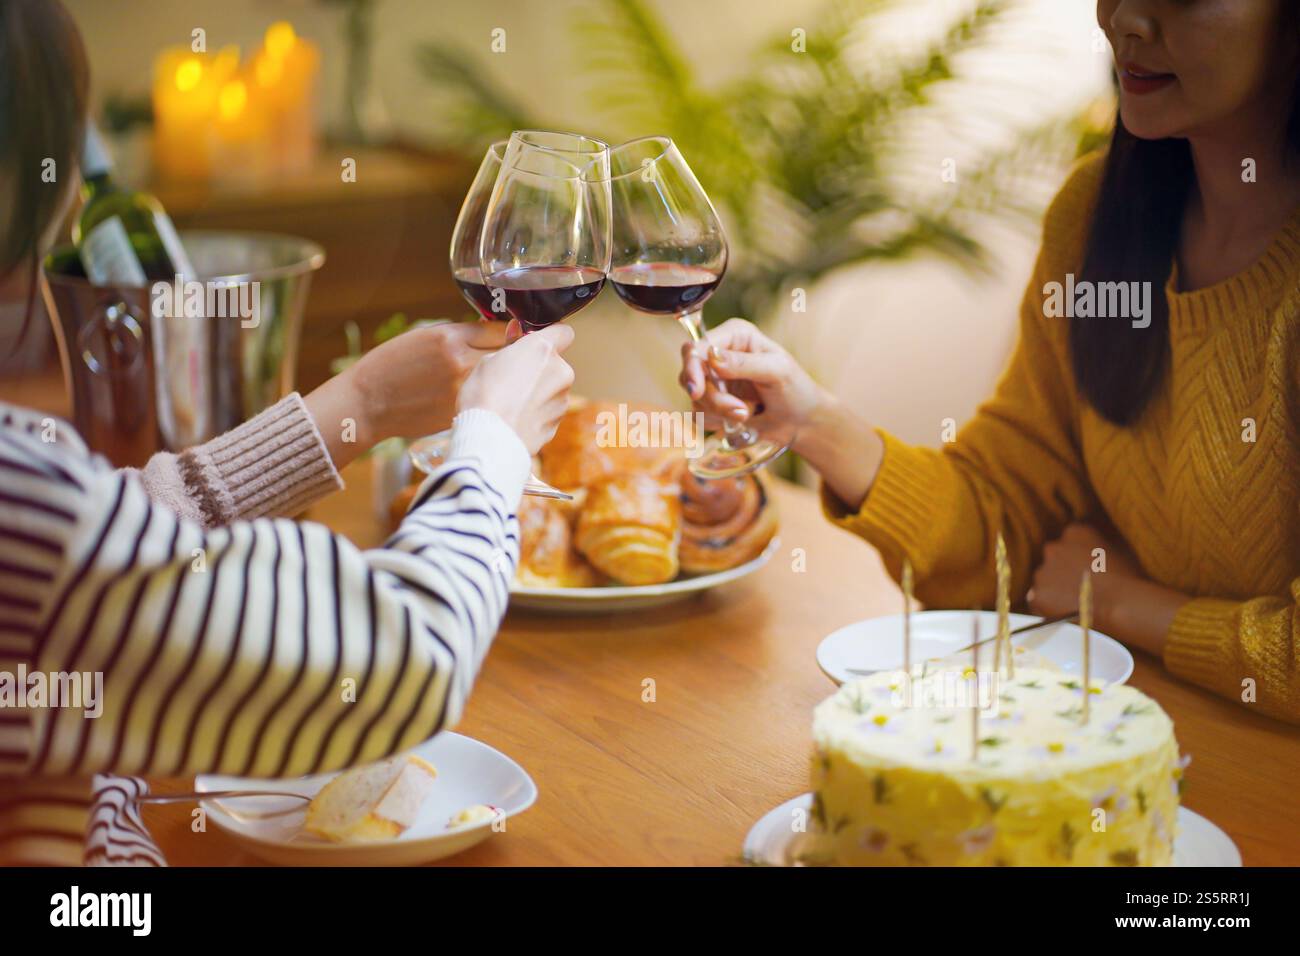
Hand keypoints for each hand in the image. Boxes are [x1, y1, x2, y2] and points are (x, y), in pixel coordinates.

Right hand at [349, 321, 508, 441]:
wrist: (368, 402)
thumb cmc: (393, 366)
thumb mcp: (425, 337)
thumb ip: (461, 336)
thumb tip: (496, 335)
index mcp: (450, 337)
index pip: (501, 329)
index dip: (513, 333)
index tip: (517, 336)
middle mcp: (460, 362)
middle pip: (509, 355)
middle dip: (514, 356)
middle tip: (517, 360)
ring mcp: (463, 390)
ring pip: (502, 381)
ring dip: (507, 380)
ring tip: (506, 380)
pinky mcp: (461, 412)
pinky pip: (487, 401)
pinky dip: (491, 399)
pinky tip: (488, 400)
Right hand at [457, 324, 575, 454]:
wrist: (488, 439)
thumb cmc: (483, 397)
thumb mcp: (487, 360)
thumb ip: (510, 346)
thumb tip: (518, 334)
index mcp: (542, 349)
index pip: (563, 332)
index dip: (550, 336)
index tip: (536, 342)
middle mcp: (560, 372)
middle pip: (556, 363)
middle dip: (540, 368)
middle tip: (513, 377)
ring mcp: (562, 399)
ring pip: (553, 388)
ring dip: (539, 391)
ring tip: (511, 401)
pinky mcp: (557, 422)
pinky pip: (548, 411)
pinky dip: (537, 412)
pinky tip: (515, 417)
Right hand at [678, 317, 883, 509]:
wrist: (801, 422)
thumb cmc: (796, 390)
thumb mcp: (777, 371)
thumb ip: (744, 363)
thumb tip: (712, 356)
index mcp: (735, 336)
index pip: (698, 346)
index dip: (692, 367)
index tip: (697, 391)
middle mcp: (719, 354)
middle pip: (691, 373)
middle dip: (712, 397)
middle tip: (739, 410)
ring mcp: (713, 379)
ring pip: (695, 397)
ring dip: (720, 411)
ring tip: (747, 413)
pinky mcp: (712, 402)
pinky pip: (698, 414)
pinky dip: (718, 421)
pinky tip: (741, 419)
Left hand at [1027, 524, 1140, 624]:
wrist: (1122, 603)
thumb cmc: (1128, 577)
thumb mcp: (1119, 547)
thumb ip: (1099, 541)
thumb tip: (1095, 547)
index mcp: (1074, 532)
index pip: (1069, 542)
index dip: (1078, 558)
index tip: (1087, 570)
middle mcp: (1053, 548)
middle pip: (1054, 559)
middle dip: (1063, 571)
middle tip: (1080, 587)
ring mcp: (1042, 571)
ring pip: (1045, 580)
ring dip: (1054, 588)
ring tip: (1075, 603)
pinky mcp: (1037, 594)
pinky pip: (1038, 601)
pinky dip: (1048, 606)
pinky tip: (1065, 613)